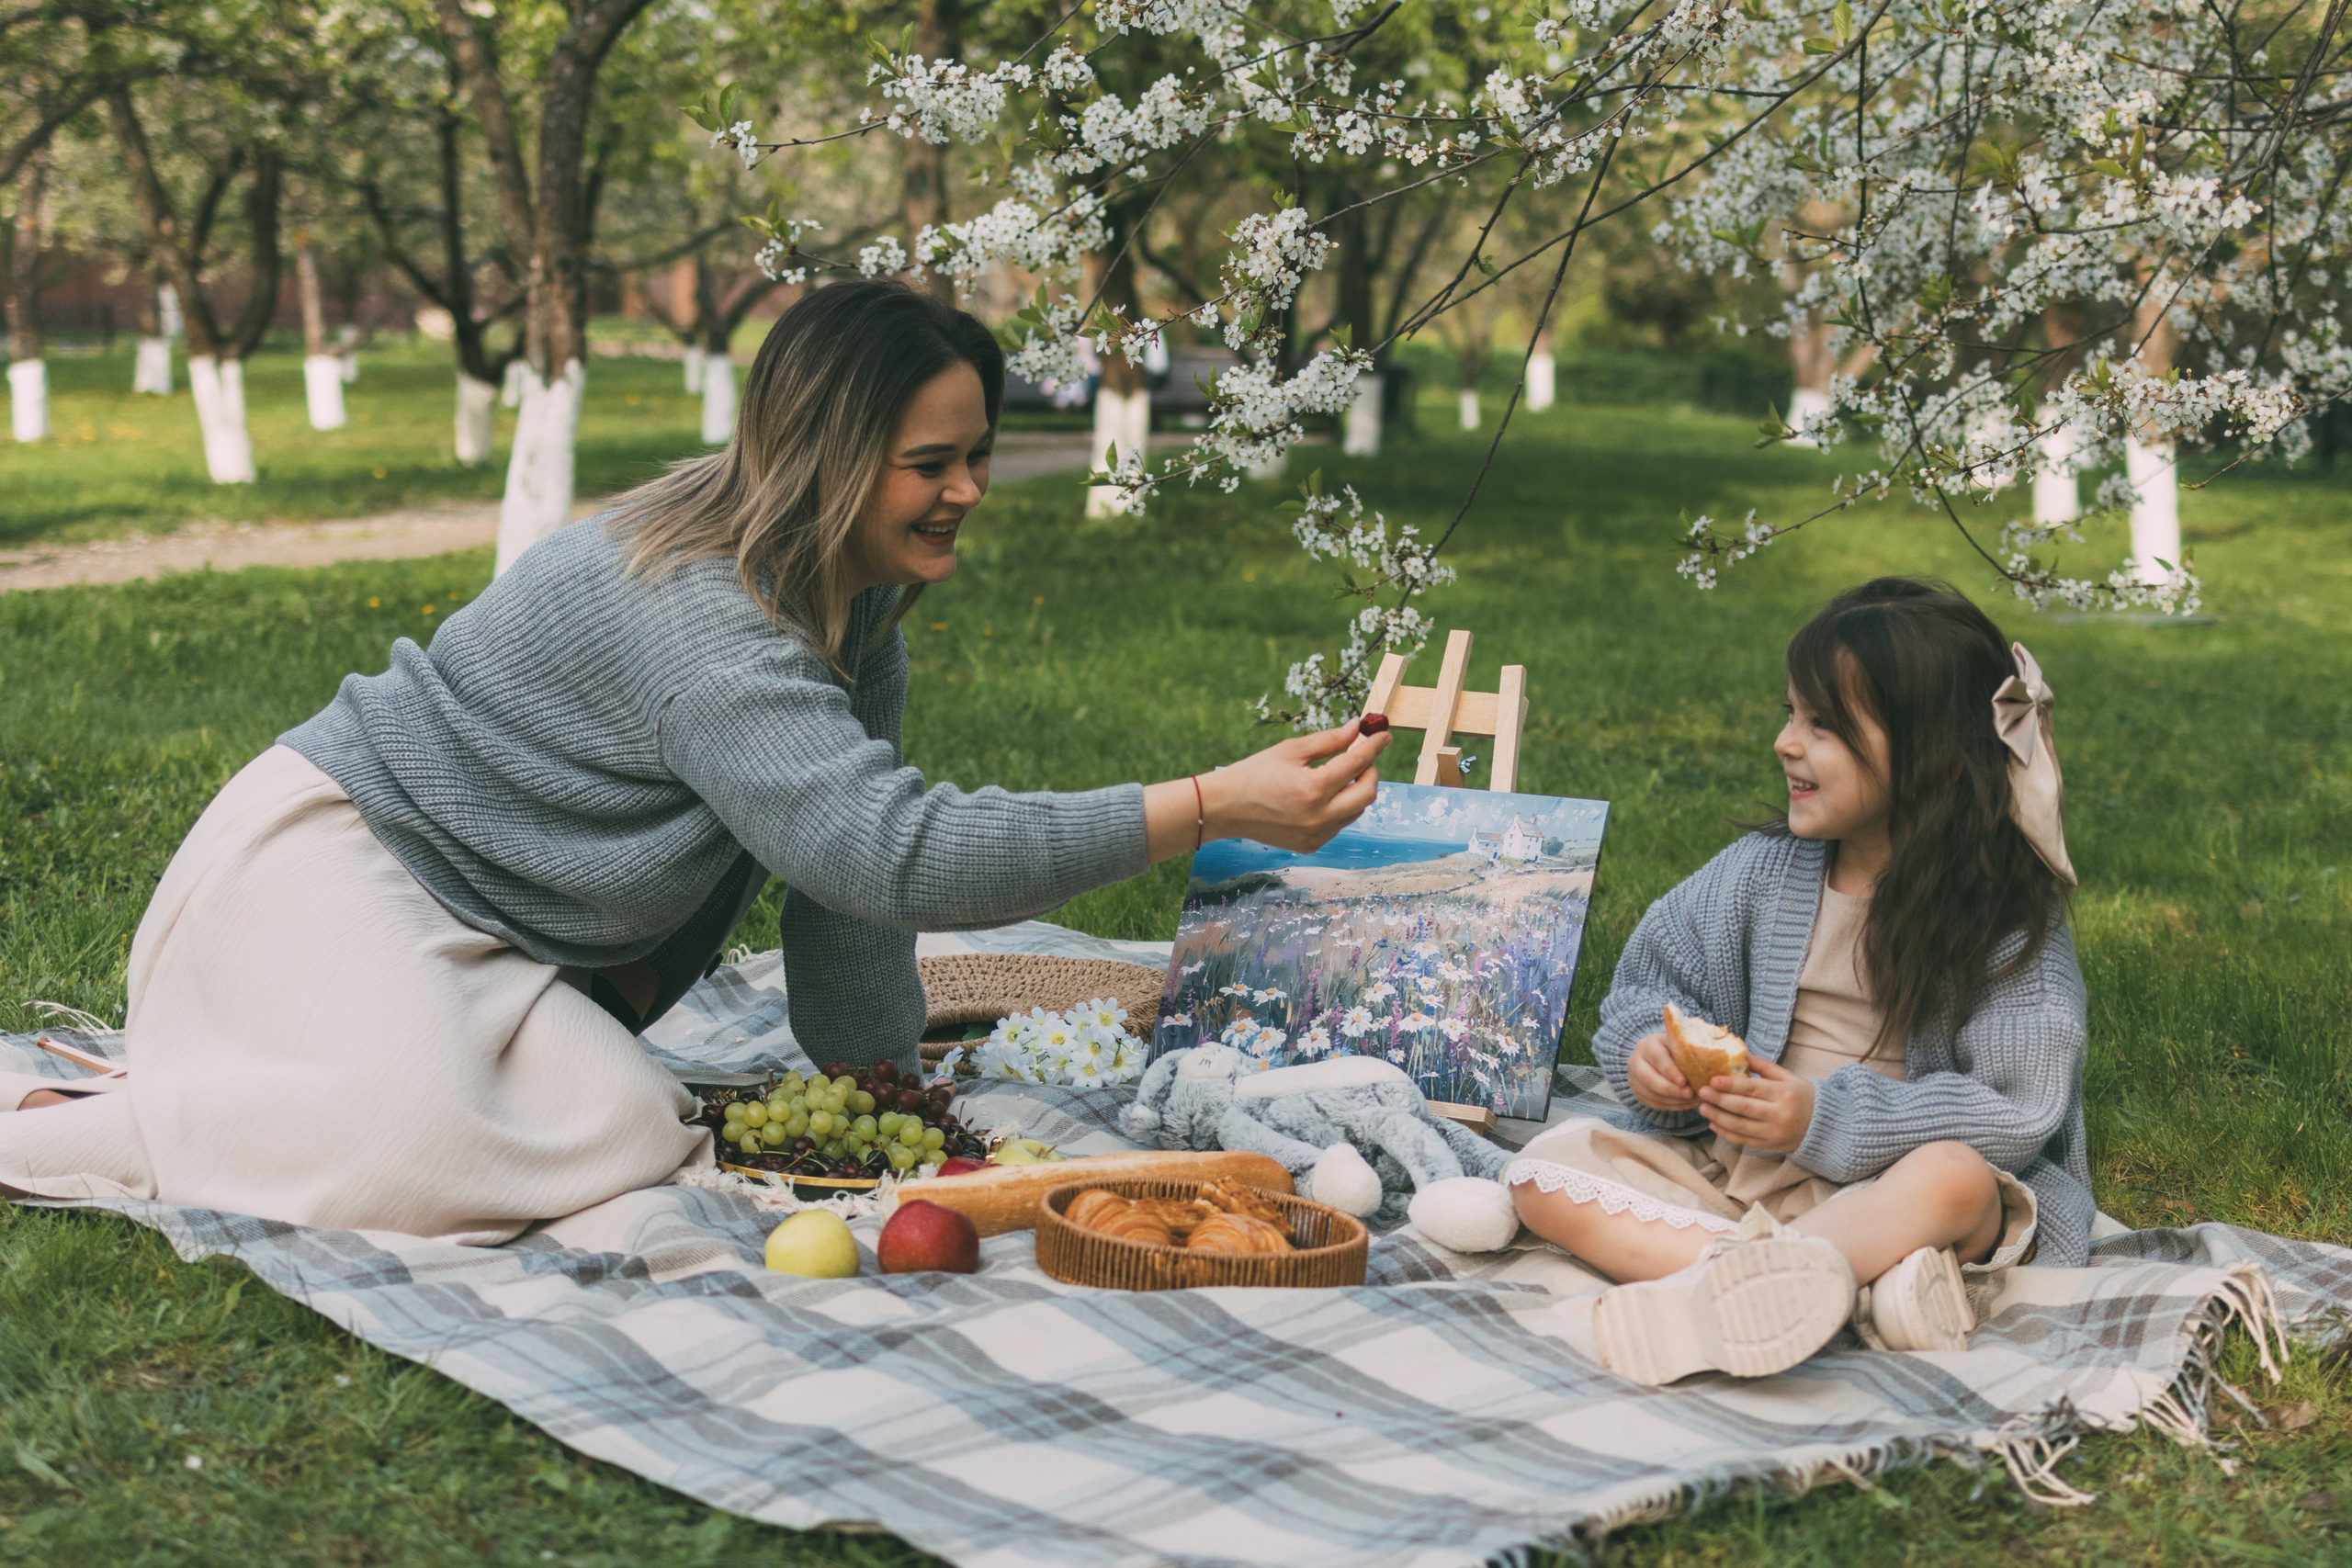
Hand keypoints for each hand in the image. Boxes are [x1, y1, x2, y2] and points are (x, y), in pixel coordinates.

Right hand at [1144, 718, 1390, 860]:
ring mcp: (1317, 835)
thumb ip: (1329, 740)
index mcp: (1313, 788)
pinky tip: (1325, 795)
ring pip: (1356, 811)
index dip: (1374, 747)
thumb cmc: (1255, 773)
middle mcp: (1319, 816)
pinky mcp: (1311, 845)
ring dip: (1357, 790)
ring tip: (1341, 774)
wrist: (1225, 808)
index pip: (1357, 764)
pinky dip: (1341, 807)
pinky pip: (1340, 824)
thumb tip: (1358, 729)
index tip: (1384, 735)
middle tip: (1363, 756)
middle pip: (1367, 793)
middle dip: (1371, 771)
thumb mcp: (1291, 750)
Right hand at [1626, 1032, 1697, 1112]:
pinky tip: (1687, 1104)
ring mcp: (1634, 1079)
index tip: (1684, 1081)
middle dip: (1672, 1089)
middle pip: (1650, 1079)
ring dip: (1674, 1100)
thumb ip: (1691, 1047)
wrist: (1655, 1056)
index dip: (1670, 1071)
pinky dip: (1673, 1106)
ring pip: (1652, 1094)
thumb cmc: (1674, 1048)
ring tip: (1694, 1100)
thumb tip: (1713, 1055)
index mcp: (1648, 1045)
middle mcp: (1636, 1062)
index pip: (1657, 1059)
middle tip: (1691, 1094)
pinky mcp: (1638, 1093)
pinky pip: (1655, 1104)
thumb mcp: (1680, 1042)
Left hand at [1699, 1056, 1813, 1152]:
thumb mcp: (1790, 1078)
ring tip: (1703, 1108)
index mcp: (1784, 1094)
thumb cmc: (1804, 1097)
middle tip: (1702, 1092)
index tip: (1712, 1080)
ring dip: (1718, 1117)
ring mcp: (1774, 1132)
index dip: (1730, 1084)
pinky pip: (1744, 1140)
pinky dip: (1727, 1134)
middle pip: (1743, 1107)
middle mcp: (1779, 1114)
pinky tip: (1714, 1124)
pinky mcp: (1771, 1145)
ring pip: (1741, 1126)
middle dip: (1719, 1100)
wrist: (1824, 1127)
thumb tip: (1743, 1055)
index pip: (1752, 1088)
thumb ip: (1765, 1067)